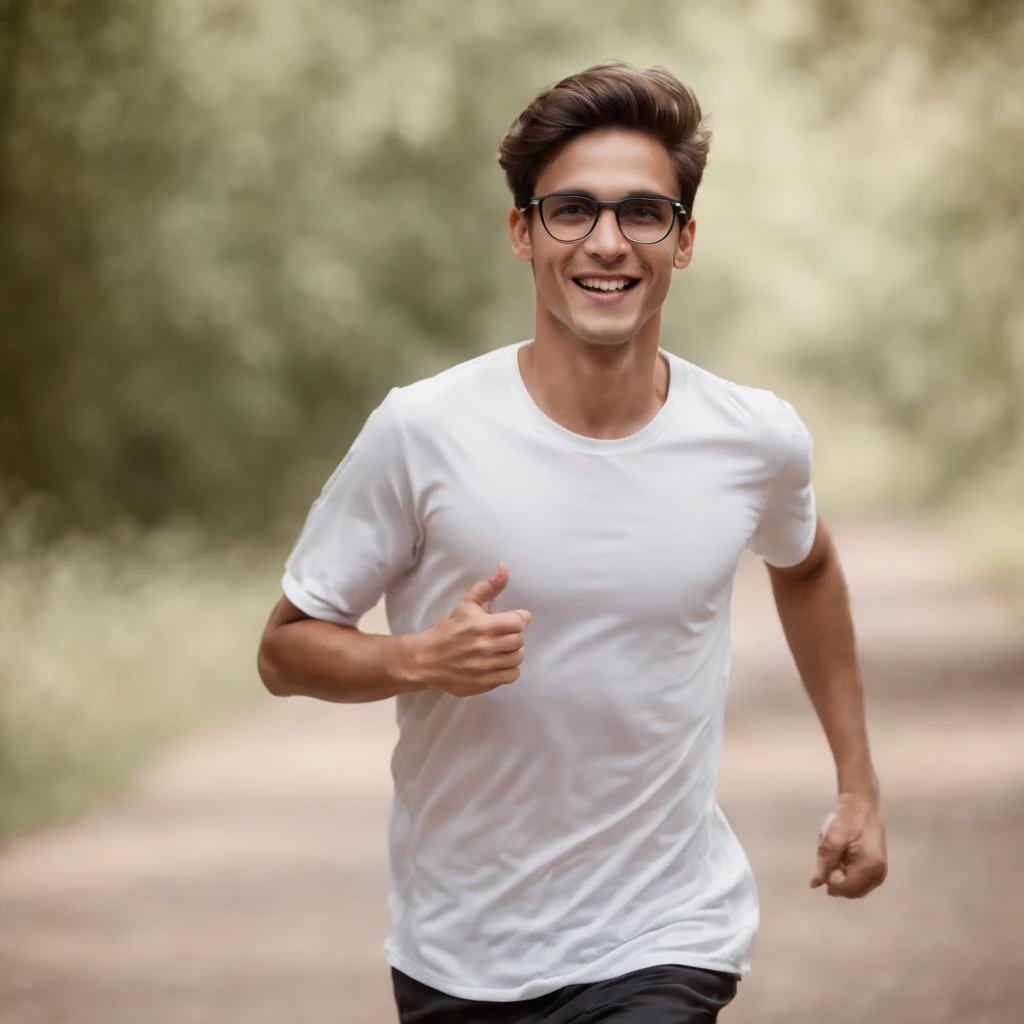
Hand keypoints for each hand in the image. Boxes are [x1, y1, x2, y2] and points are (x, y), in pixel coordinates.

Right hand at [407, 562, 531, 697]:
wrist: (427, 660)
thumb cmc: (450, 630)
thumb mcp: (467, 604)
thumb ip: (489, 587)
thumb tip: (504, 567)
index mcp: (482, 625)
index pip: (518, 622)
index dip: (519, 618)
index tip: (513, 619)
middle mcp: (485, 647)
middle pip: (519, 640)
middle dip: (515, 635)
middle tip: (504, 634)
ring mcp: (485, 667)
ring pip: (517, 658)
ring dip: (513, 652)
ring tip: (501, 648)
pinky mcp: (485, 683)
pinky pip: (511, 676)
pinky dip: (509, 669)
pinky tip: (499, 662)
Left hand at [810, 791, 887, 897]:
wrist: (862, 803)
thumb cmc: (847, 818)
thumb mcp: (831, 838)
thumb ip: (823, 863)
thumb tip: (814, 884)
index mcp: (871, 867)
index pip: (845, 889)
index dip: (830, 878)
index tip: (827, 860)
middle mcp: (879, 874)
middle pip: (850, 892)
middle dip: (836, 879)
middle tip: (832, 857)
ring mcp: (880, 872)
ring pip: (854, 888)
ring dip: (842, 876)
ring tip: (839, 855)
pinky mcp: (877, 868)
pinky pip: (859, 881)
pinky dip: (848, 873)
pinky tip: (844, 857)